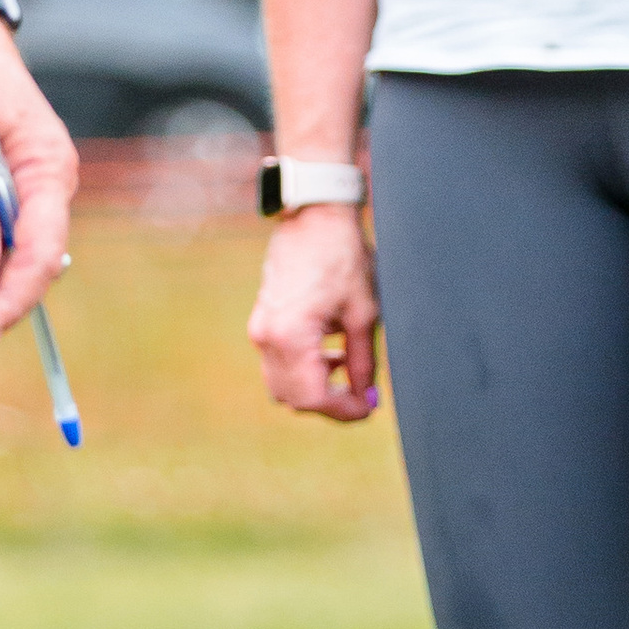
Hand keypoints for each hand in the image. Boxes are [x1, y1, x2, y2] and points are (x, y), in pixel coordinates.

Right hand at [249, 199, 381, 419]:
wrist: (315, 218)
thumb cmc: (343, 257)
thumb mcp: (364, 314)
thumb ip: (364, 361)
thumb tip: (367, 395)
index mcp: (291, 337)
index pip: (312, 398)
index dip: (343, 410)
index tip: (369, 408)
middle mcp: (267, 338)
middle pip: (292, 398)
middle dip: (328, 403)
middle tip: (361, 395)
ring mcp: (260, 330)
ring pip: (282, 383)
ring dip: (315, 386)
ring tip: (349, 367)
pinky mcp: (262, 321)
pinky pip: (278, 362)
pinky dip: (304, 368)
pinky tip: (332, 352)